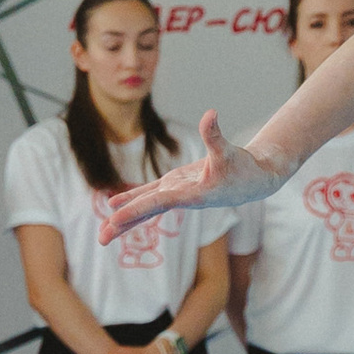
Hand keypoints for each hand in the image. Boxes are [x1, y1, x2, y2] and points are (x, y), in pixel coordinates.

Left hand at [101, 109, 285, 243]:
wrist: (254, 182)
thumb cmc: (243, 169)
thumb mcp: (229, 152)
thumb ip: (215, 135)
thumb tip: (210, 114)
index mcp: (190, 195)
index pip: (157, 203)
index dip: (135, 209)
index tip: (114, 219)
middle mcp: (179, 198)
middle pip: (146, 212)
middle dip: (123, 224)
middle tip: (100, 238)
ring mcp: (176, 193)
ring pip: (144, 207)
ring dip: (124, 218)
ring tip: (102, 233)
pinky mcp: (176, 187)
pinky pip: (149, 196)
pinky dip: (132, 200)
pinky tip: (114, 205)